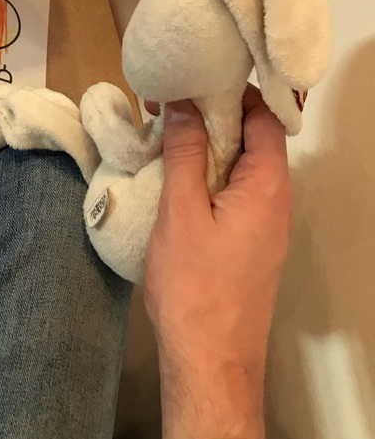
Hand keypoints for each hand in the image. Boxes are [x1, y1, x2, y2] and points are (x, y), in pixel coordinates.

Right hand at [144, 85, 291, 438]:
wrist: (209, 360)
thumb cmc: (194, 286)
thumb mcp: (181, 210)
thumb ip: (184, 152)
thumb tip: (183, 103)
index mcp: (268, 185)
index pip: (263, 116)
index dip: (230, 91)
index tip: (189, 79)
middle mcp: (276, 198)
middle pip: (252, 136)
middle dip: (210, 115)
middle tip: (164, 106)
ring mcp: (265, 221)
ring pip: (239, 163)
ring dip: (204, 145)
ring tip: (161, 135)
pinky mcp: (250, 239)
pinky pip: (233, 188)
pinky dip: (206, 172)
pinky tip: (172, 173)